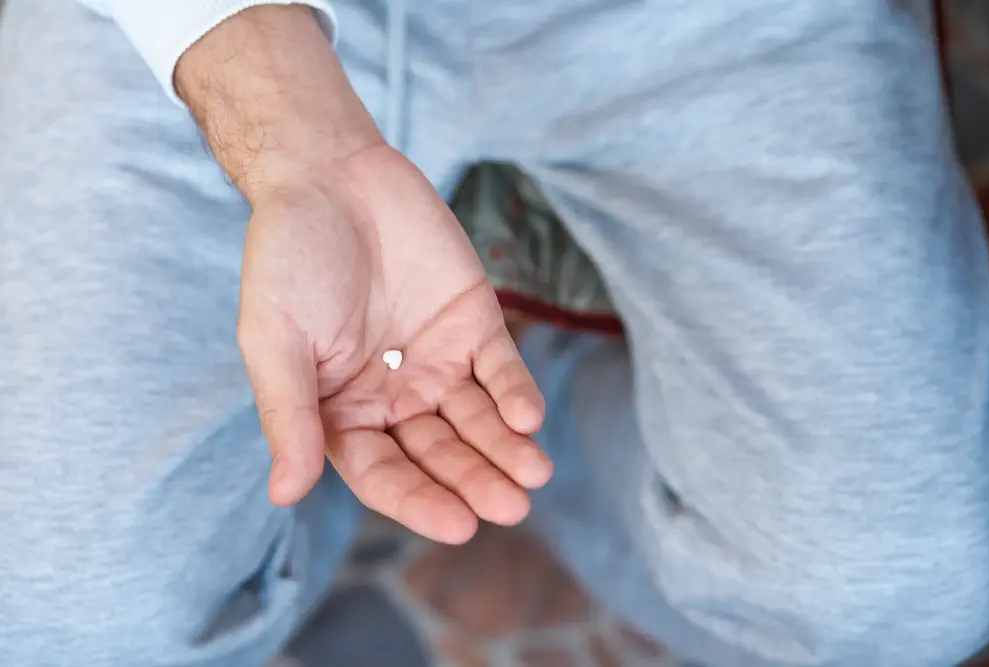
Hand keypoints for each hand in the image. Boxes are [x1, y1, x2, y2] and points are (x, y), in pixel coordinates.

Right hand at [237, 145, 550, 543]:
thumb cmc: (287, 258)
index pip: (385, 474)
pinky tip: (529, 418)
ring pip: (478, 420)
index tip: (459, 526)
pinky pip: (501, 367)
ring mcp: (438, 360)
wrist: (329, 175)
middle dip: (475, 482)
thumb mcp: (274, 340)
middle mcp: (395, 397)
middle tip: (512, 508)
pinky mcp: (474, 322)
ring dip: (506, 449)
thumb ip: (288, 415)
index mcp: (343, 412)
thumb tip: (285, 494)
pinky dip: (516, 393)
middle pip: (440, 455)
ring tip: (535, 474)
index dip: (420, 502)